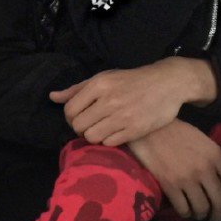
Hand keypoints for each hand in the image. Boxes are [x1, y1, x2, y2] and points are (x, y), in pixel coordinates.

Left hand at [49, 58, 215, 146]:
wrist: (167, 83)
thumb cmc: (131, 80)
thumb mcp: (104, 78)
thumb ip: (77, 89)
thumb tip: (53, 97)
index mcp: (99, 84)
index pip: (70, 110)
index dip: (70, 117)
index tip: (80, 116)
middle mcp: (109, 100)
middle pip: (79, 126)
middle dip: (81, 128)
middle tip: (91, 124)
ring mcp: (122, 116)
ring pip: (92, 137)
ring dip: (94, 135)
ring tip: (102, 128)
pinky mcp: (135, 129)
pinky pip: (109, 143)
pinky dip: (109, 140)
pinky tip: (115, 131)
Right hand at [129, 120, 220, 220]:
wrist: (151, 128)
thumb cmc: (178, 132)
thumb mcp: (204, 141)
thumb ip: (216, 160)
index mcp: (216, 156)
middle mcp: (205, 169)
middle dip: (220, 215)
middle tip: (216, 218)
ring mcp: (187, 178)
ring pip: (203, 208)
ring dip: (202, 215)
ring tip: (199, 215)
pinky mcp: (170, 184)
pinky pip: (183, 208)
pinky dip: (186, 213)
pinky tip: (185, 211)